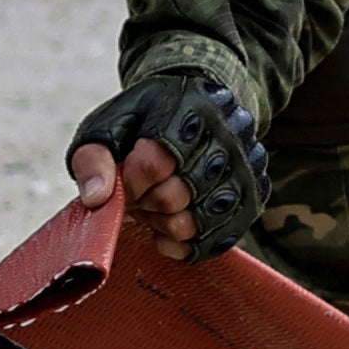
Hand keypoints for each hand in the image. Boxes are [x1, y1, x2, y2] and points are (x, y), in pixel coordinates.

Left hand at [65, 69, 265, 264]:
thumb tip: (96, 199)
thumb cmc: (146, 121)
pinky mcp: (254, 198)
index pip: (154, 165)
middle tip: (141, 192)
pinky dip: (186, 245)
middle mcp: (227, 135)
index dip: (130, 183)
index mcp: (189, 108)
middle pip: (174, 197)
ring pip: (195, 223)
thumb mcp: (109, 126)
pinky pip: (217, 241)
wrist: (199, 104)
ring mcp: (246, 168)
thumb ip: (93, 158)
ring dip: (165, 223)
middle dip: (145, 203)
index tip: (125, 179)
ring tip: (157, 206)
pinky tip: (170, 230)